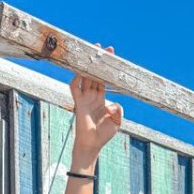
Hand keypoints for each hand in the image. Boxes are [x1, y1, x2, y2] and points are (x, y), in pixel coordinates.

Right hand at [69, 43, 122, 157]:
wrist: (92, 145)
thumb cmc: (103, 136)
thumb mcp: (116, 122)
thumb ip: (118, 110)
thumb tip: (115, 102)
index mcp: (101, 100)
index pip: (104, 80)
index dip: (107, 70)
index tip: (112, 58)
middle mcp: (92, 97)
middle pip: (94, 75)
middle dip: (99, 62)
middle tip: (103, 48)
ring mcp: (84, 99)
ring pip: (85, 77)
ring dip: (88, 66)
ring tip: (92, 53)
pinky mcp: (78, 103)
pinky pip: (74, 88)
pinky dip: (76, 78)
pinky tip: (81, 70)